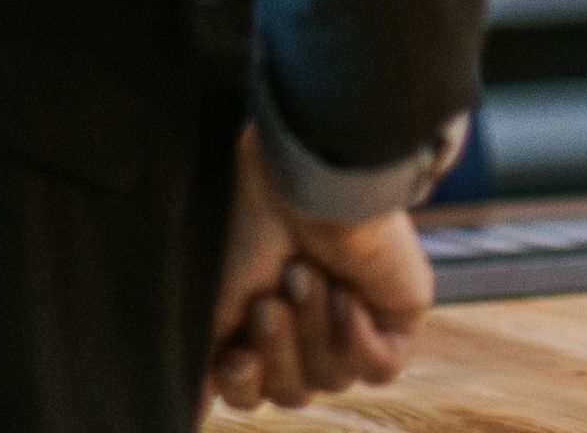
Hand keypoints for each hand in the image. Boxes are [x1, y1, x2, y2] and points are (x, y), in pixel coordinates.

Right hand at [204, 131, 430, 411]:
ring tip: (307, 273)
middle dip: (278, 348)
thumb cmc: (245, 229)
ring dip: (313, 329)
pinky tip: (346, 298)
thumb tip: (190, 418)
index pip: (252, 394)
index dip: (243, 382)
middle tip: (271, 297)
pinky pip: (381, 369)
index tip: (234, 351)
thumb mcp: (207, 307)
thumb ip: (202, 368)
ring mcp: (352, 321)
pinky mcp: (396, 313)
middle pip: (291, 394)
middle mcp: (306, 328)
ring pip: (332, 380)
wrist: (299, 177)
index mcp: (259, 328)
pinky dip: (357, 339)